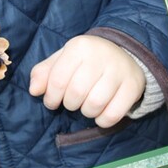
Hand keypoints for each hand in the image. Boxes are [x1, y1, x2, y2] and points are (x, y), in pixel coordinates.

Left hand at [29, 35, 144, 127]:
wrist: (122, 53)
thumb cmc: (84, 60)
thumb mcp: (61, 60)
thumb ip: (43, 74)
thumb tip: (34, 90)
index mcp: (79, 47)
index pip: (58, 80)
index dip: (51, 97)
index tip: (52, 101)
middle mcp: (101, 56)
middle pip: (76, 94)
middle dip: (69, 104)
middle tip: (71, 102)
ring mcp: (119, 71)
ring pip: (95, 105)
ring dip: (86, 112)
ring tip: (86, 105)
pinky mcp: (133, 86)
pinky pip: (114, 114)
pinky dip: (103, 120)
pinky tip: (100, 114)